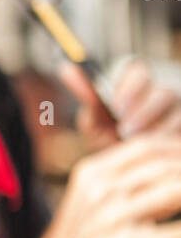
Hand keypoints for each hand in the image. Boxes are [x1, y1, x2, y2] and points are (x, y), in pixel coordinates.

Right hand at [22, 134, 180, 237]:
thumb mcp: (94, 202)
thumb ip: (130, 186)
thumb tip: (175, 176)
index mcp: (93, 171)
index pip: (147, 145)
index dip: (178, 147)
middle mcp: (102, 188)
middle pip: (165, 165)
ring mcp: (113, 217)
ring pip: (175, 191)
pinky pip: (176, 235)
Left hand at [63, 58, 180, 149]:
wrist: (129, 169)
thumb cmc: (110, 137)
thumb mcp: (96, 119)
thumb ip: (87, 96)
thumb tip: (66, 68)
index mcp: (135, 82)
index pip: (136, 70)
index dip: (127, 87)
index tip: (115, 106)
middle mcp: (159, 92)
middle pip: (161, 90)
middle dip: (143, 109)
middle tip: (124, 128)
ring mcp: (176, 109)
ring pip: (174, 107)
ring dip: (154, 124)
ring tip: (132, 140)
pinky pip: (179, 126)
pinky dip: (166, 137)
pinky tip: (151, 150)